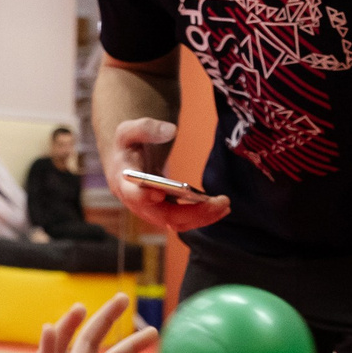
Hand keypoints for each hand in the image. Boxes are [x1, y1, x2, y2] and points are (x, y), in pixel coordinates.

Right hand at [107, 117, 229, 232]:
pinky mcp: (166, 213)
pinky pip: (185, 221)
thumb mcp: (128, 131)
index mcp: (126, 185)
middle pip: (166, 216)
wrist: (126, 165)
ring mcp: (153, 213)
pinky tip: (221, 207)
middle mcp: (139, 206)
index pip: (134, 196)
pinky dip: (203, 216)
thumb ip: (145, 128)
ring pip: (178, 223)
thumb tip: (171, 130)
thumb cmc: (127, 147)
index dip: (144, 197)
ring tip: (225, 204)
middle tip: (220, 202)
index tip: (160, 193)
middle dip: (194, 212)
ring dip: (203, 217)